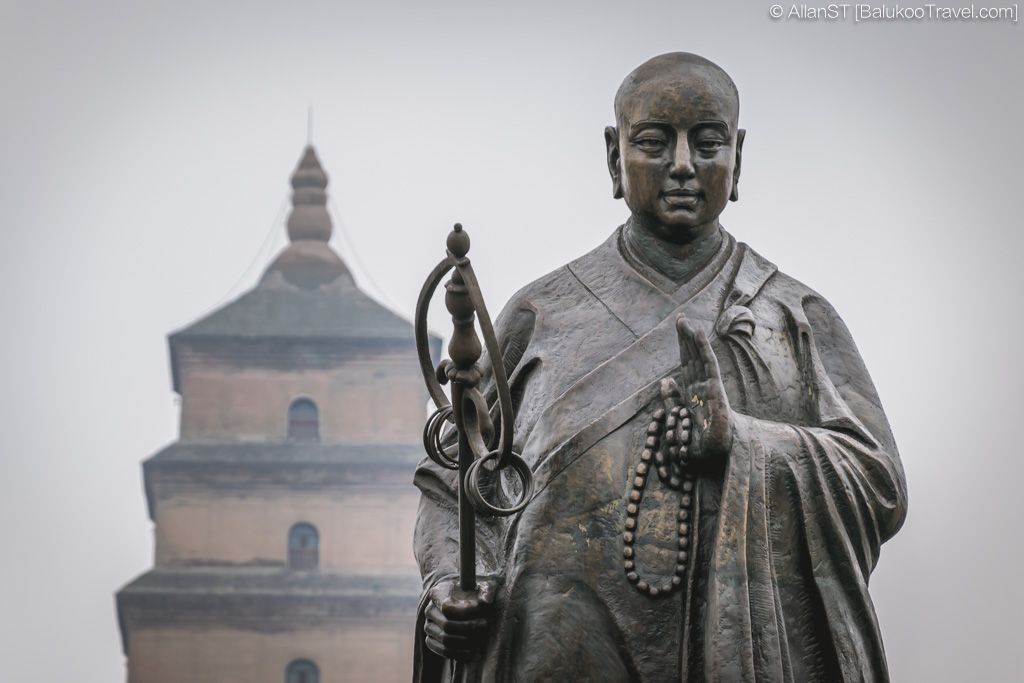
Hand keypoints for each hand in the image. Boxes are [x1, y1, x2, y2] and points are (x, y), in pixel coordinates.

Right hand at [424, 579, 496, 660]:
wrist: (461, 602)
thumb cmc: (472, 593)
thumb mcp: (481, 586)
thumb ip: (486, 590)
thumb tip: (486, 601)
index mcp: (437, 593)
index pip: (447, 607)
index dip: (466, 612)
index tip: (482, 611)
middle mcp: (429, 609)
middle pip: (447, 625)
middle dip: (469, 627)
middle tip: (484, 625)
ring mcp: (428, 625)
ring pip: (445, 639)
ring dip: (464, 642)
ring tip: (479, 639)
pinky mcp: (430, 639)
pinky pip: (441, 650)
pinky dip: (456, 653)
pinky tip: (469, 652)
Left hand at [673, 314, 732, 466]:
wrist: (716, 456)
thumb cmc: (700, 444)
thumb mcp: (678, 421)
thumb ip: (671, 400)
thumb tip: (665, 380)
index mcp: (692, 394)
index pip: (686, 365)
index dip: (682, 348)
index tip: (678, 331)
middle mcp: (701, 387)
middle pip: (691, 357)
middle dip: (685, 338)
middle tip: (679, 317)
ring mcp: (709, 386)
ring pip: (698, 356)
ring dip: (691, 338)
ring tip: (684, 320)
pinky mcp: (716, 388)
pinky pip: (708, 364)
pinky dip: (703, 347)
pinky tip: (697, 333)